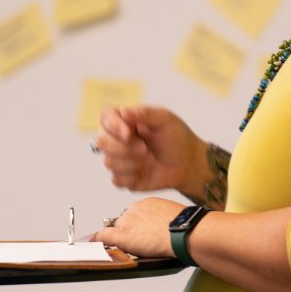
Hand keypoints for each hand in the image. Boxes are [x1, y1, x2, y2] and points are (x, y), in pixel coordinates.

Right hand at [92, 105, 207, 197]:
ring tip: (150, 159)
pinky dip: (132, 177)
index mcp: (126, 121)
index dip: (112, 126)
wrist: (188, 163)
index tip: (128, 133)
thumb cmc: (177, 138)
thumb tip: (122, 112)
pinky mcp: (124, 178)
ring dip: (132, 163)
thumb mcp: (165, 119)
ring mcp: (119, 159)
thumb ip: (144, 113)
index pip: (105, 117)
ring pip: (108, 162)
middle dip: (124, 148)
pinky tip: (146, 172)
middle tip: (146, 149)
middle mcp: (118, 139)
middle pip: (101, 141)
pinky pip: (116, 180)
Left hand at [94, 196, 185, 258]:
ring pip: (116, 229)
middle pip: (124, 221)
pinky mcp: (122, 235)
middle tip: (139, 242)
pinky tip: (95, 244)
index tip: (139, 231)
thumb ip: (163, 220)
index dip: (137, 225)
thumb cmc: (185, 227)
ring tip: (131, 248)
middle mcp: (135, 209)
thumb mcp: (174, 217)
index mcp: (148, 203)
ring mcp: (127, 222)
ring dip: (120, 237)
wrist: (184, 232)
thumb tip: (165, 228)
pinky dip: (98, 240)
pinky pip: (104, 236)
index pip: (136, 214)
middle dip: (129, 231)